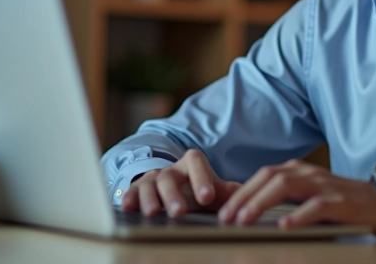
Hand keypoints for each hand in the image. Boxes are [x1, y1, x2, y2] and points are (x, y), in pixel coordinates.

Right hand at [120, 149, 241, 217]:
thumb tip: (246, 194)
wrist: (172, 188)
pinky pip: (131, 192)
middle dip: (173, 195)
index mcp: (191, 165)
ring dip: (151, 199)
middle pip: (170, 177)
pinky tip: (129, 207)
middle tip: (179, 211)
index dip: (201, 178)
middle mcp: (170, 170)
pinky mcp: (136, 190)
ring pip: (149, 184)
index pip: (196, 163)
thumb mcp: (212, 190)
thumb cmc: (195, 191)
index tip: (208, 197)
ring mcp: (151, 179)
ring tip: (153, 213)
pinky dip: (129, 199)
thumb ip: (227, 192)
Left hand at [217, 159, 375, 233]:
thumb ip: (282, 199)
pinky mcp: (339, 201)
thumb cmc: (336, 203)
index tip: (222, 211)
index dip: (240, 192)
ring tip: (245, 220)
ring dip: (261, 202)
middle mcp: (307, 173)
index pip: (262, 176)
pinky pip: (316, 206)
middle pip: (269, 177)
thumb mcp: (306, 197)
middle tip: (226, 218)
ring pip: (286, 185)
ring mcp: (323, 185)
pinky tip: (284, 226)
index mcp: (297, 171)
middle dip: (244, 197)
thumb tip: (246, 211)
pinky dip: (298, 216)